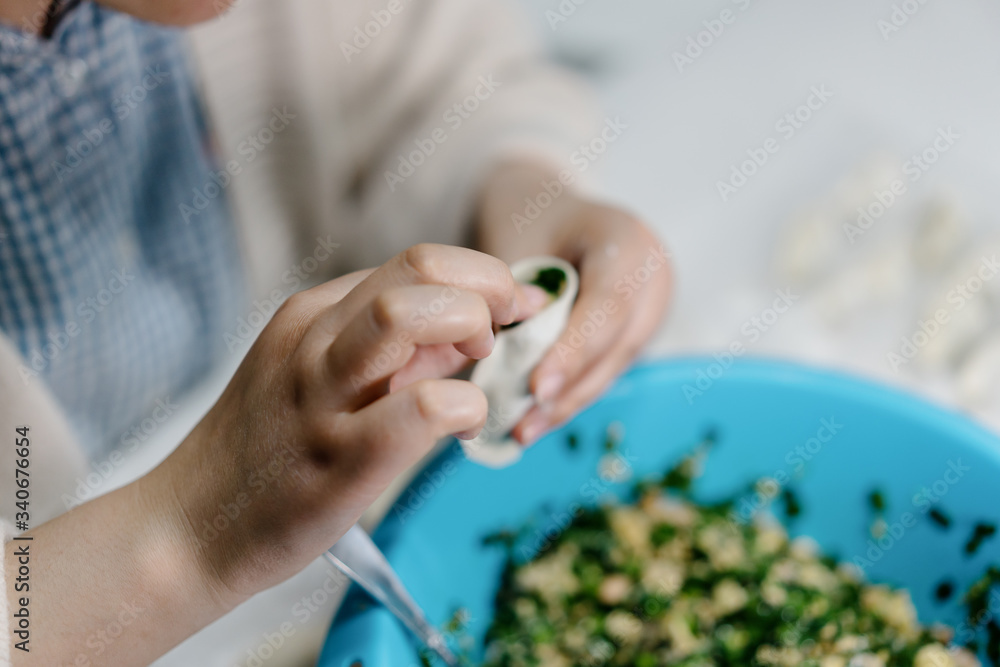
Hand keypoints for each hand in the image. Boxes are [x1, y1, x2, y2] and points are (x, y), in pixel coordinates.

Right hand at [154, 244, 547, 602]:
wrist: (190, 528)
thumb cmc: (268, 453)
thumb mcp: (321, 378)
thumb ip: (397, 353)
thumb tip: (472, 330)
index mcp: (315, 315)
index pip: (417, 261)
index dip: (481, 276)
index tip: (509, 308)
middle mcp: (316, 340)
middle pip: (420, 266)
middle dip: (486, 288)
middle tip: (493, 338)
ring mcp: (322, 396)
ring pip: (409, 314)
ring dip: (470, 329)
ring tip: (476, 371)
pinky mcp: (339, 458)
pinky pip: (425, 408)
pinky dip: (465, 407)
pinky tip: (462, 429)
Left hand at [476, 161, 672, 444]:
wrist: (550, 211)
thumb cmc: (528, 220)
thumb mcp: (519, 243)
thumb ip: (519, 297)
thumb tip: (504, 363)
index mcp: (629, 241)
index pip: (607, 305)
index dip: (574, 351)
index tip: (536, 388)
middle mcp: (652, 279)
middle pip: (614, 346)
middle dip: (567, 390)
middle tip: (522, 426)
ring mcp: (650, 311)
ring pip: (609, 368)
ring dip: (566, 403)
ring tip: (521, 433)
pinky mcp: (634, 336)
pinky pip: (602, 370)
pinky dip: (568, 394)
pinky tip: (535, 421)